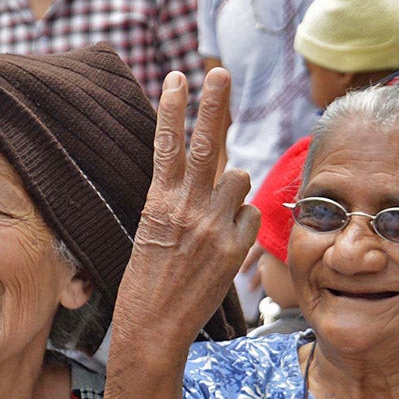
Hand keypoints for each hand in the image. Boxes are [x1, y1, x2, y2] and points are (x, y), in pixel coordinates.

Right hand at [109, 67, 258, 367]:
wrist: (153, 326)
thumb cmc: (147, 281)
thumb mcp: (151, 231)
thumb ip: (180, 198)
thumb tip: (217, 171)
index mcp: (159, 200)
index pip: (167, 143)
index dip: (173, 107)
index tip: (178, 76)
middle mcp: (186, 207)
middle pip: (207, 143)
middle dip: (214, 103)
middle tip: (220, 72)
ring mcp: (212, 226)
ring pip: (239, 179)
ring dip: (233, 190)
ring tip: (215, 216)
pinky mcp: (234, 247)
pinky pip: (251, 215)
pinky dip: (243, 223)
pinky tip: (225, 244)